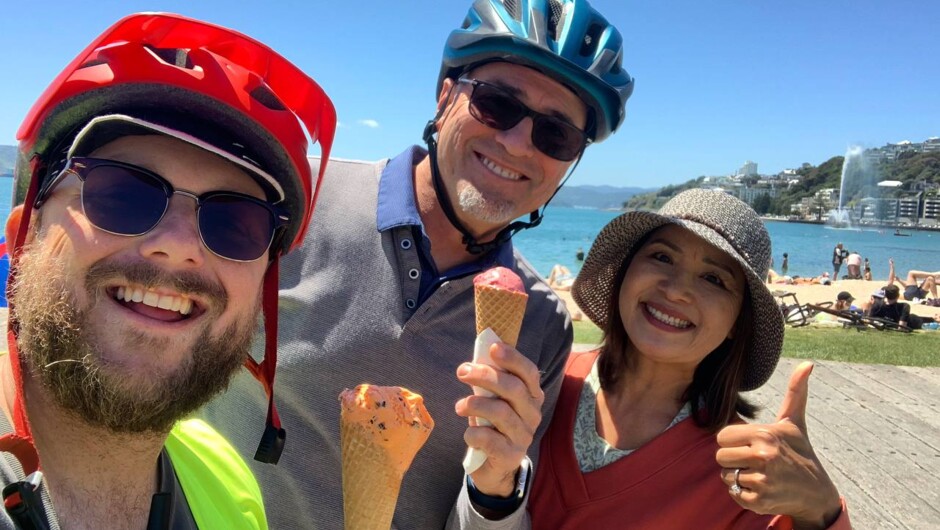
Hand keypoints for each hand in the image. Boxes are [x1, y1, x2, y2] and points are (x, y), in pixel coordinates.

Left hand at [455, 342, 543, 496]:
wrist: (494, 466)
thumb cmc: (492, 425)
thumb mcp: (493, 400)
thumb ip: (489, 382)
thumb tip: (472, 362)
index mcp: (532, 395)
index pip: (529, 372)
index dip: (513, 358)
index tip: (492, 347)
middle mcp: (533, 414)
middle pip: (514, 389)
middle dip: (485, 376)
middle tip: (462, 372)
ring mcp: (524, 436)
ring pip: (502, 412)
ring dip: (475, 404)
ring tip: (459, 406)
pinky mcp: (511, 456)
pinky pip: (489, 440)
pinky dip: (473, 433)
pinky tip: (468, 434)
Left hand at [716, 362, 841, 528]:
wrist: (815, 492)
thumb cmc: (800, 452)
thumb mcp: (794, 422)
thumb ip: (795, 392)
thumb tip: (807, 363)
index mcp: (765, 434)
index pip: (722, 437)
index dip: (733, 442)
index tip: (750, 445)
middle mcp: (763, 456)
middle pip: (720, 457)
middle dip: (734, 460)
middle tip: (755, 461)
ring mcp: (762, 480)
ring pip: (726, 476)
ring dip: (739, 477)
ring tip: (760, 474)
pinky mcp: (759, 501)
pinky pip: (733, 493)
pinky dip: (743, 493)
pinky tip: (761, 488)